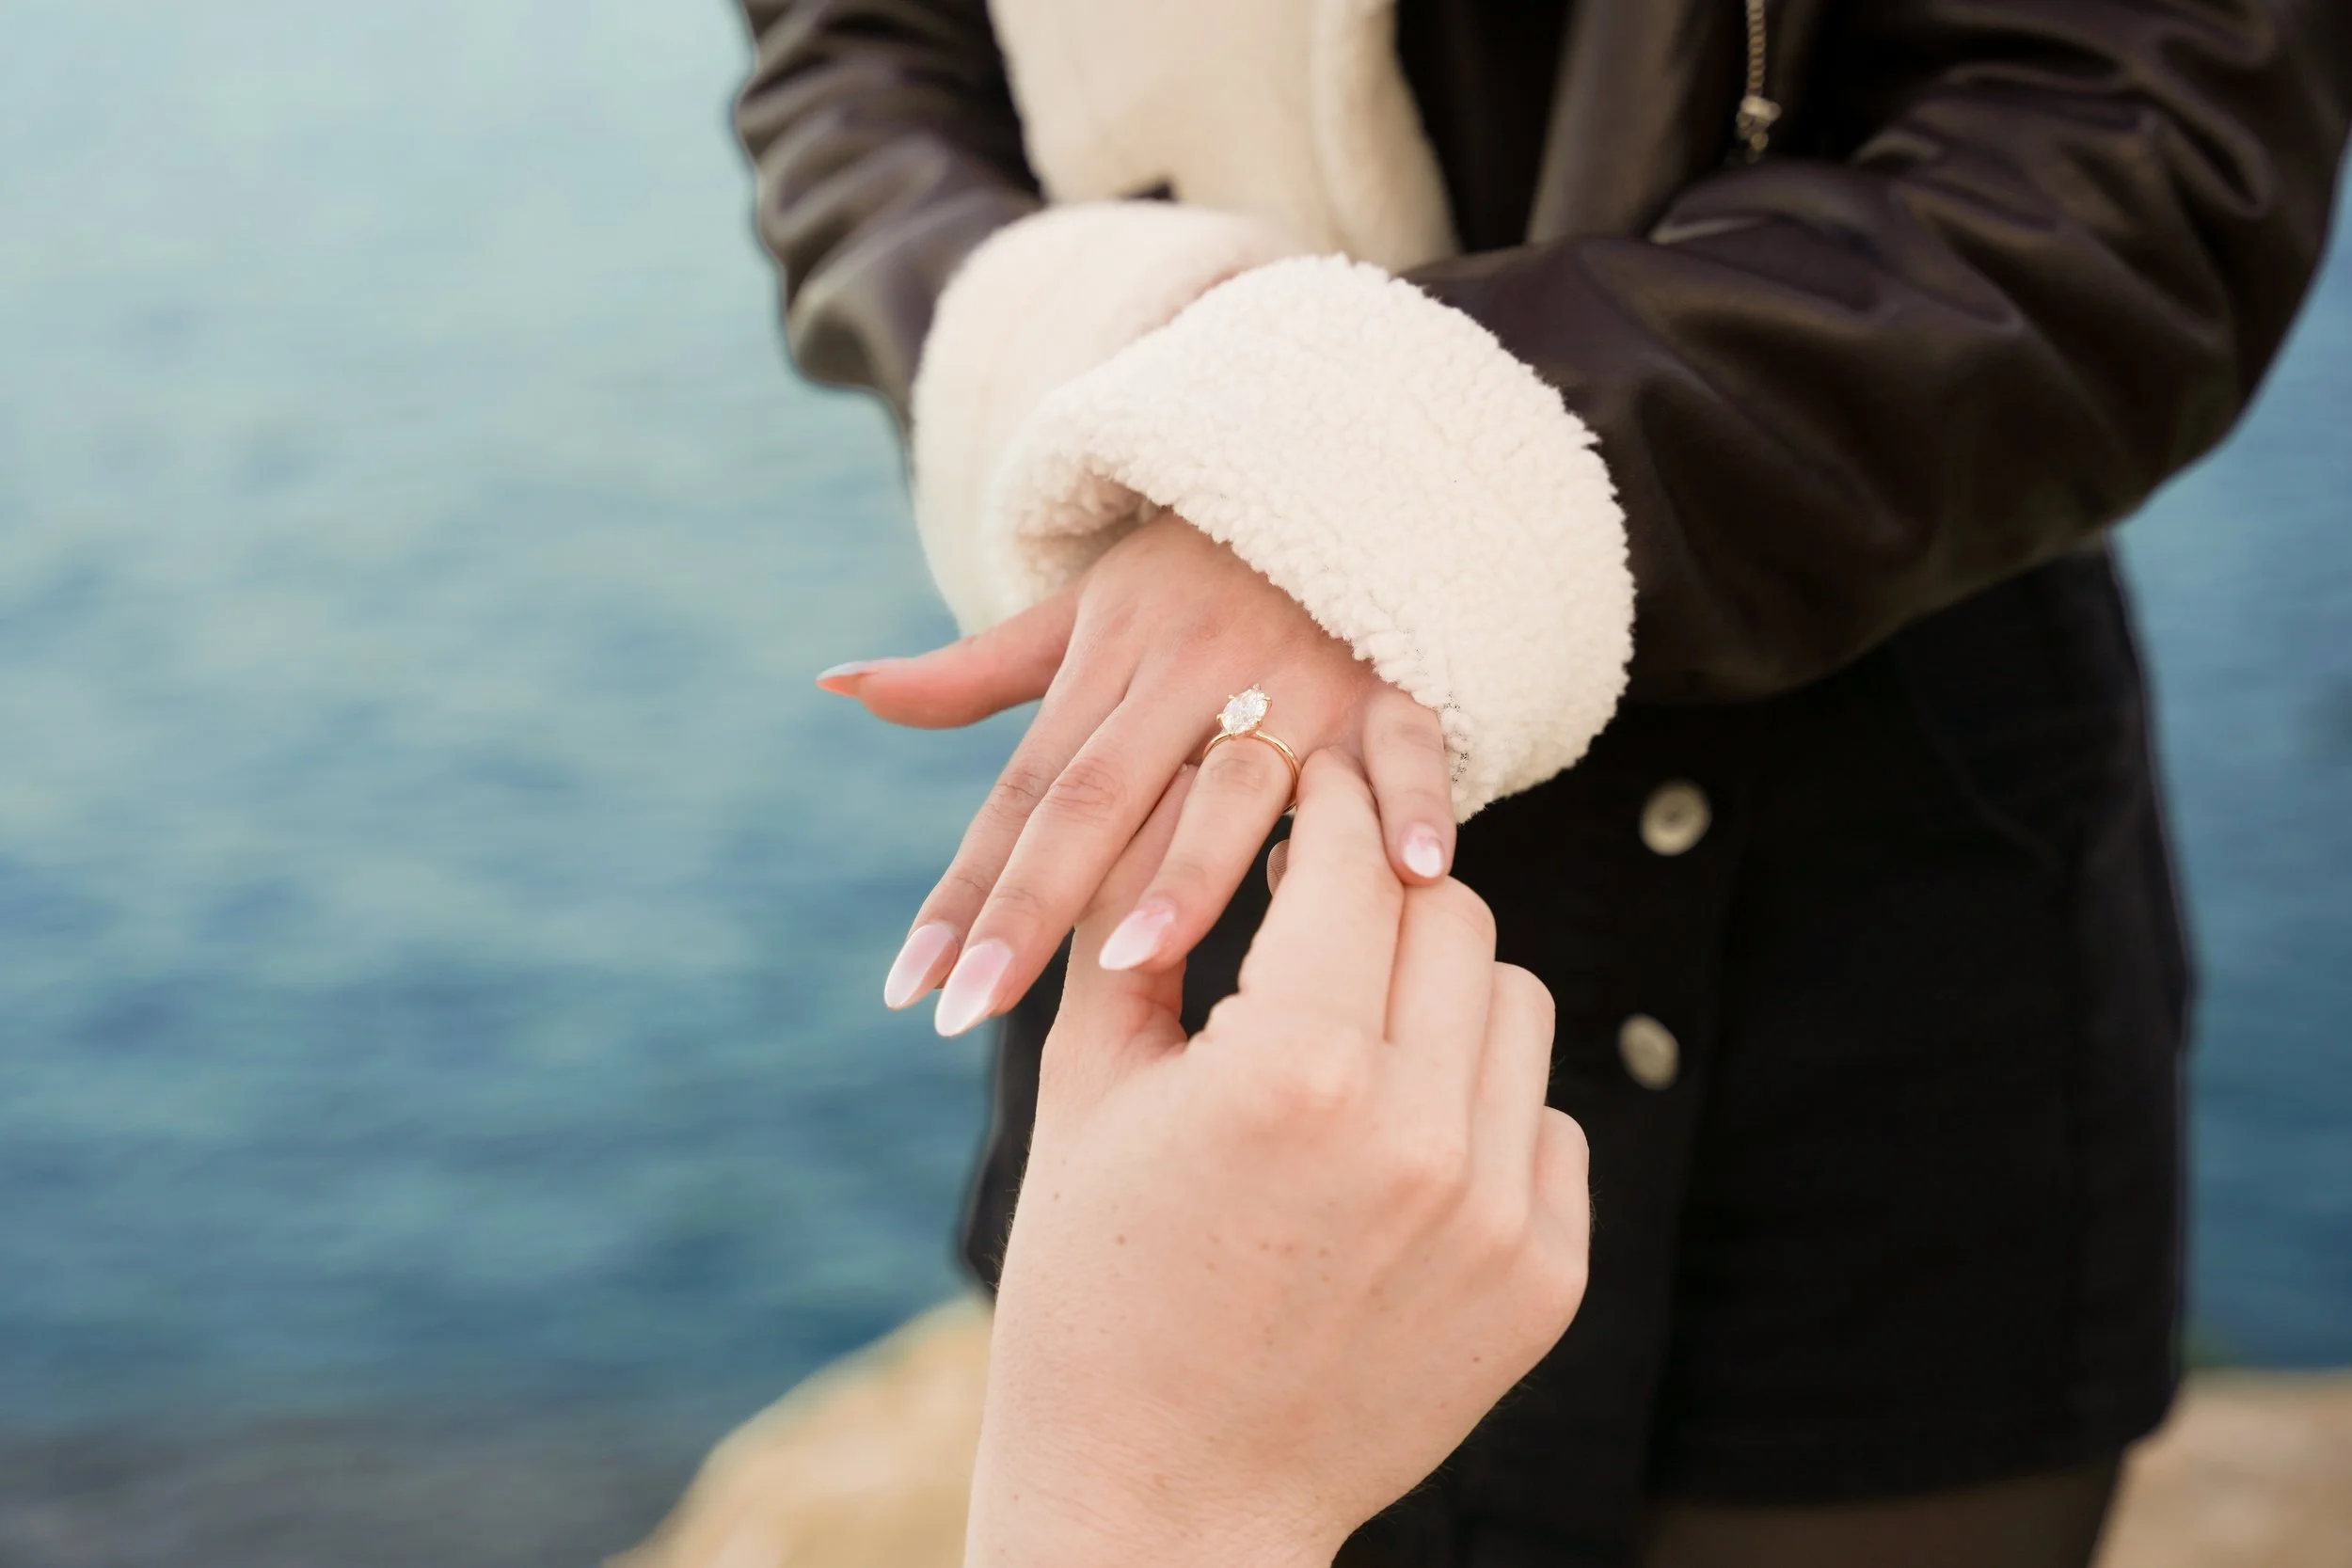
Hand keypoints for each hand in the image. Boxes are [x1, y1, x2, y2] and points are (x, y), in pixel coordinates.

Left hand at [819, 514, 1457, 1034]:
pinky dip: (1415, 802)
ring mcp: (1296, 681)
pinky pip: (1407, 745)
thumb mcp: (1083, 610)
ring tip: (1131, 961)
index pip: (1020, 797)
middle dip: (1030, 909)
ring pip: (1236, 781)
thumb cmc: (1196, 568)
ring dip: (1191, 868)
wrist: (1334, 464)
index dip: (963, 892)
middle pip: (1096, 801)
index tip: (909, 989)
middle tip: (970, 1010)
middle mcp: (1190, 677)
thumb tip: (844, 687)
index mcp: (1108, 667)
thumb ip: (974, 671)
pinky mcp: (1394, 684)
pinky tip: (1416, 875)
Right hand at [964, 753, 1590, 1567]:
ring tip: (1358, 1026)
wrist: (1163, 1495)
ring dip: (1440, 989)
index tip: (1310, 783)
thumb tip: (1189, 779)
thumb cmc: (1095, 1283)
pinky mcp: (1545, 1281)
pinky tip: (1398, 1139)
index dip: (1325, 808)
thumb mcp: (1086, 1088)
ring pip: (1514, 1004)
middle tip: (1324, 900)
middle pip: (1449, 914)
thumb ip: (1135, 922)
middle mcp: (1415, 1135)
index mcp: (1288, 1071)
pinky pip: (1548, 1120)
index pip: (1350, 865)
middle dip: (1383, 888)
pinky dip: (1482, 1106)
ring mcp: (1494, 1216)